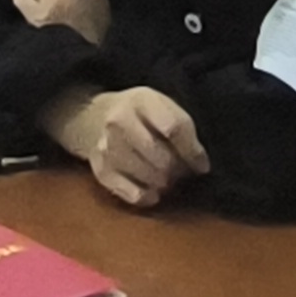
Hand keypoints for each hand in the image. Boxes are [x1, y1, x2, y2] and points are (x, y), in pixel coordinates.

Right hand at [50, 88, 205, 209]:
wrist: (94, 116)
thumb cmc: (139, 114)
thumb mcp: (161, 105)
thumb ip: (182, 128)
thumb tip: (200, 165)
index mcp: (141, 100)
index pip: (174, 128)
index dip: (192, 151)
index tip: (201, 164)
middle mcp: (119, 121)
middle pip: (161, 157)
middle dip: (178, 170)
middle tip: (182, 173)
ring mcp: (106, 146)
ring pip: (148, 176)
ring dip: (164, 183)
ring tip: (167, 178)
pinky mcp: (100, 170)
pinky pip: (130, 193)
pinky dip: (146, 196)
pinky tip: (153, 192)